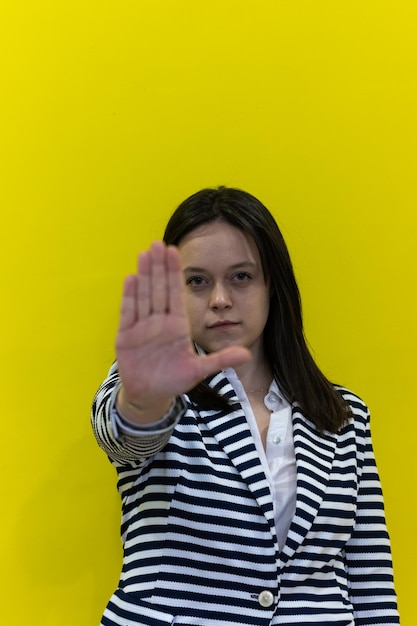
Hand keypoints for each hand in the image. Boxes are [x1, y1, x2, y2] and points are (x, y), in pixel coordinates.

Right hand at [115, 241, 249, 420]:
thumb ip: (221, 360)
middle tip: (158, 243)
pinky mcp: (127, 336)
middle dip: (159, 267)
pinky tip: (131, 278)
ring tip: (144, 253)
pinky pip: (129, 312)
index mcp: (178, 325)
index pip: (176, 293)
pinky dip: (129, 297)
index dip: (174, 273)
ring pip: (144, 295)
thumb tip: (248, 355)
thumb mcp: (199, 370)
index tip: (175, 251)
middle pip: (159, 289)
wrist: (150, 394)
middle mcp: (160, 321)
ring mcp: (142, 327)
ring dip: (144, 275)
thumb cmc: (174, 379)